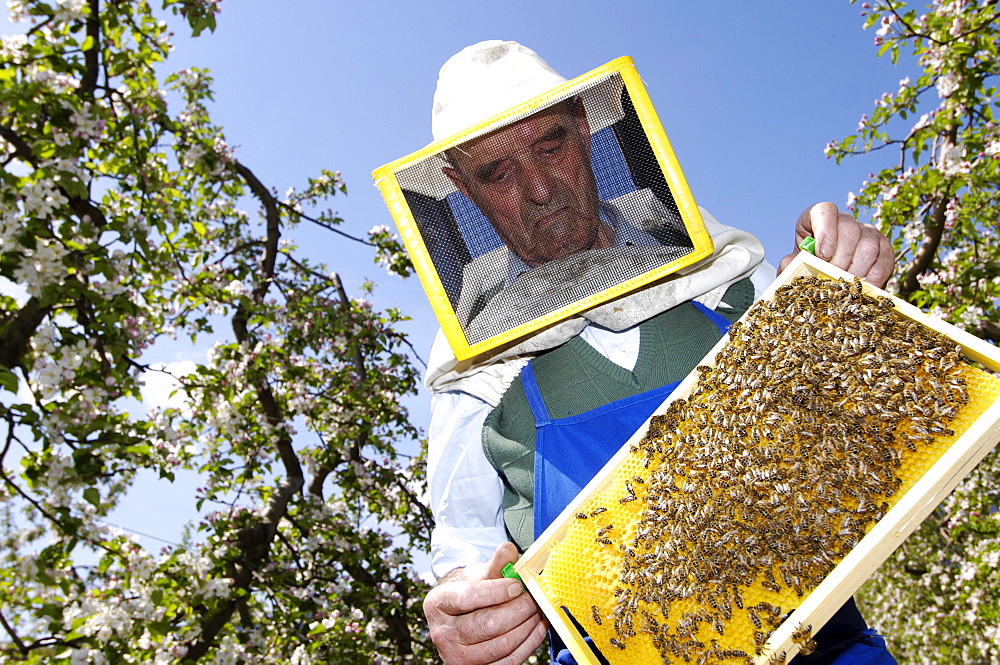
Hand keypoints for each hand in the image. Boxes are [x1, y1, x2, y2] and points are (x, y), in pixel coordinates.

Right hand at [423, 542, 547, 664]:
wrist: (463, 616)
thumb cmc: (471, 591)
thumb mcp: (478, 573)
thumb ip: (496, 563)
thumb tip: (509, 550)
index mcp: (437, 604)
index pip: (468, 598)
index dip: (496, 591)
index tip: (517, 584)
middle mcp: (442, 634)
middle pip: (487, 624)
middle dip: (517, 609)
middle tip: (532, 597)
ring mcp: (458, 657)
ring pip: (502, 645)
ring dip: (526, 626)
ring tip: (535, 609)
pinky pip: (510, 661)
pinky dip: (529, 643)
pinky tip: (536, 626)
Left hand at [778, 202, 893, 288]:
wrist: (827, 282)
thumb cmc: (807, 268)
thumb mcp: (795, 265)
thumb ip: (790, 264)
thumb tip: (790, 263)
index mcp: (819, 218)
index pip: (826, 211)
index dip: (826, 231)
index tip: (822, 255)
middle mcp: (846, 221)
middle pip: (850, 229)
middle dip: (840, 258)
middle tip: (832, 278)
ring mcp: (868, 233)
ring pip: (869, 244)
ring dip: (856, 269)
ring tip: (844, 286)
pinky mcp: (884, 250)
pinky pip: (884, 260)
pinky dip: (873, 278)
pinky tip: (861, 289)